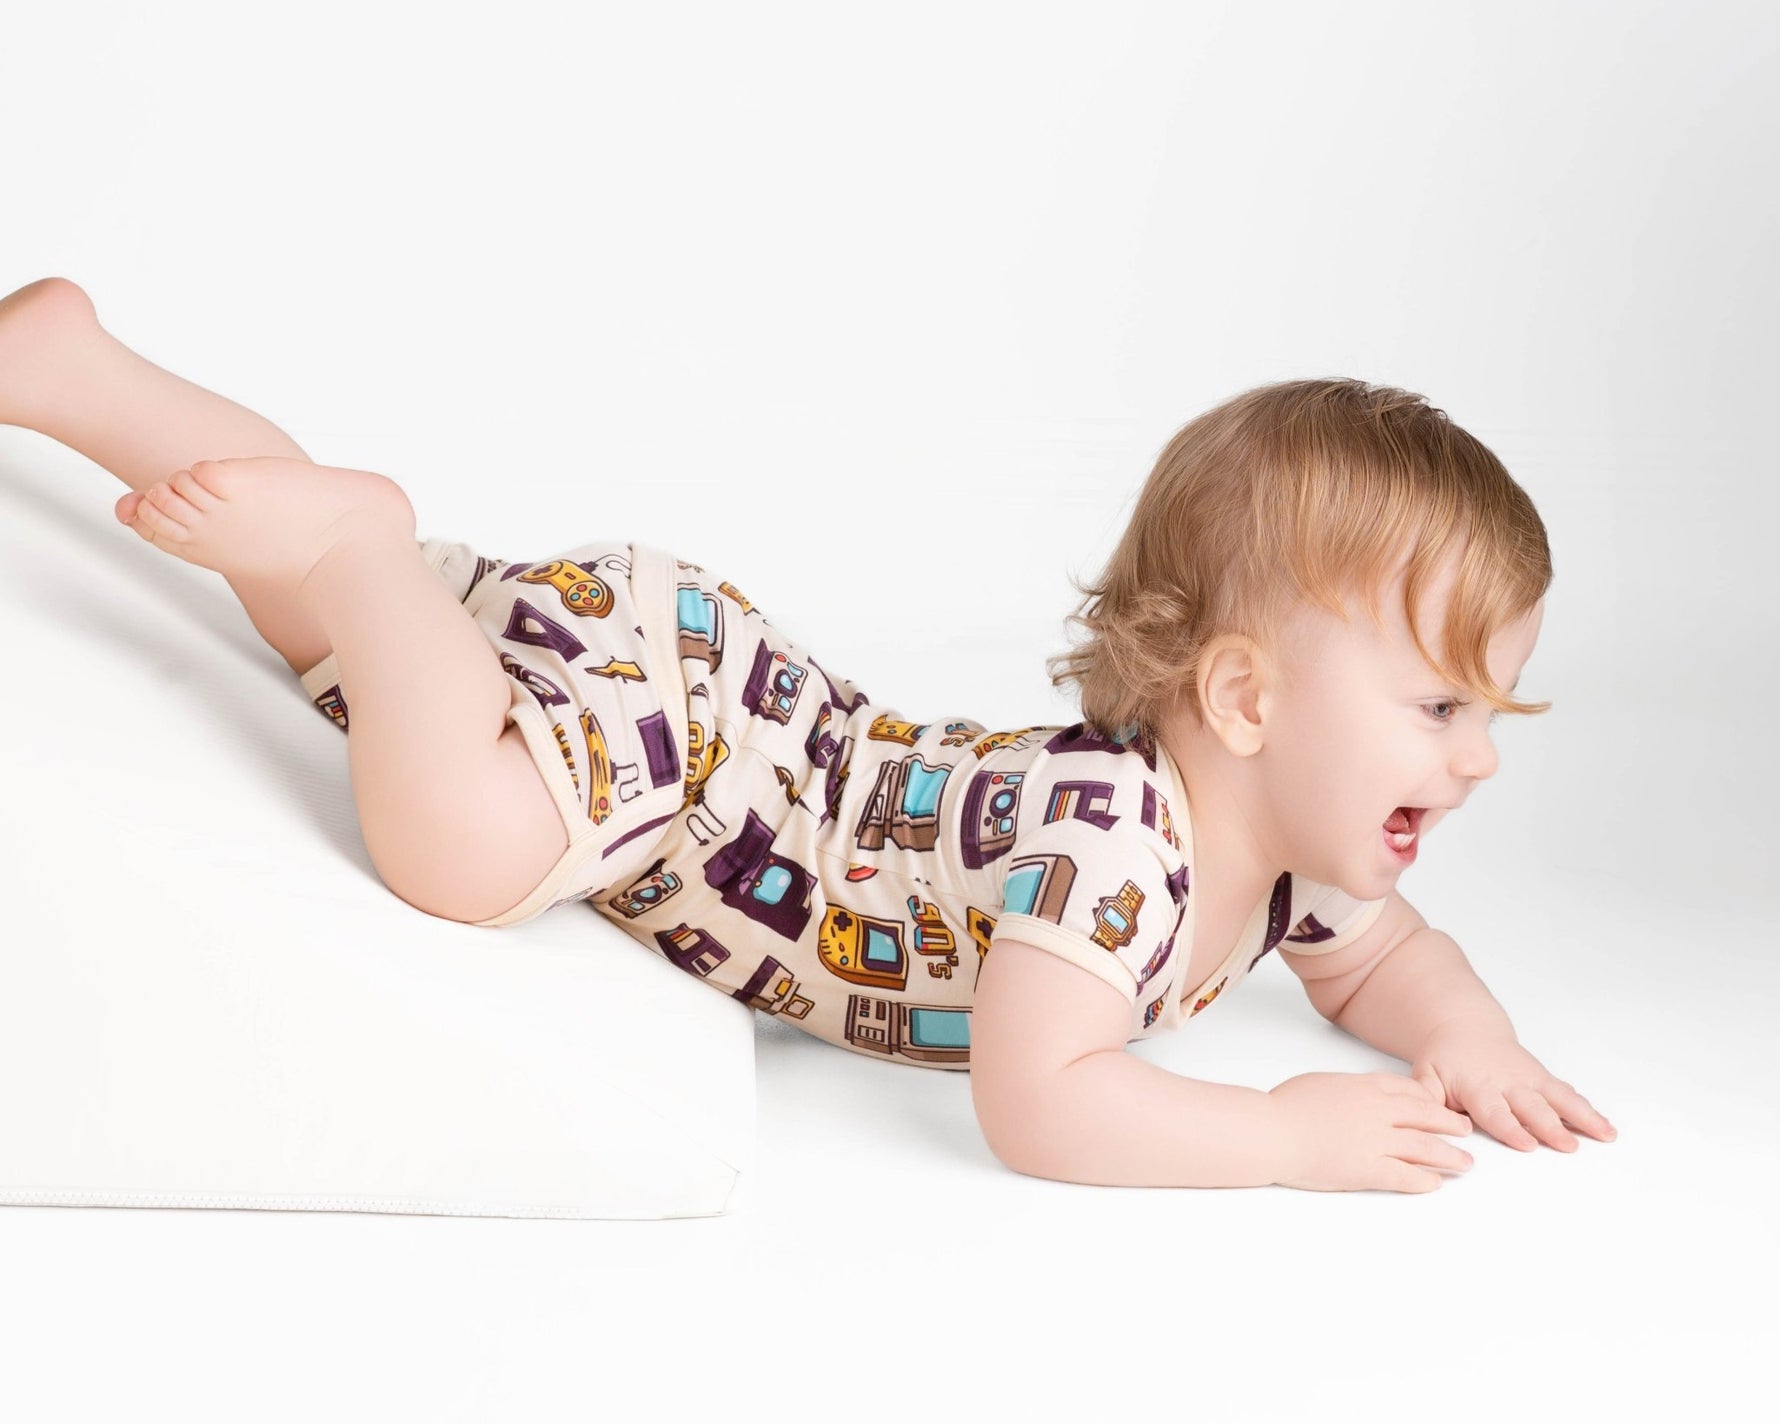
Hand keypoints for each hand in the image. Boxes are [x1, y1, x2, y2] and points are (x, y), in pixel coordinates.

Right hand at [1268, 1070, 1475, 1193]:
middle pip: (1426, 1116)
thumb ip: (1346, 1089)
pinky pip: (1404, 1176)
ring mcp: (1375, 1141)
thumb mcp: (1321, 1083)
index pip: (1408, 1091)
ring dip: (1449, 1156)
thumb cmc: (1286, 1106)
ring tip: (1465, 1163)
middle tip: (1466, 1131)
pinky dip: (1423, 1180)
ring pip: (1424, 1148)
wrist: (1273, 1131)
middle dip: (1450, 1124)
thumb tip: (1357, 1097)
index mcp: (1364, 1087)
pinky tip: (1434, 1183)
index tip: (1440, 1107)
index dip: (1430, 1100)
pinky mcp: (1368, 1170)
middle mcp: (1377, 1111)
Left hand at [1410, 1025, 1616, 1152]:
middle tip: (1568, 1145)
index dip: (1510, 1128)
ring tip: (1605, 1134)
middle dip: (1550, 1126)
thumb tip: (1425, 1119)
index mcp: (1477, 1086)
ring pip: (1559, 1099)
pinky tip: (1606, 1126)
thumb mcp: (1425, 1075)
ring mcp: (1529, 1080)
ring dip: (1582, 1117)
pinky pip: (1567, 1094)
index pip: (1495, 1111)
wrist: (1464, 1028)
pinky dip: (1586, 1109)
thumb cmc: (1444, 1060)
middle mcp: (1508, 1083)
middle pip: (1532, 1108)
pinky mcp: (1543, 1079)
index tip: (1527, 1143)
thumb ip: (1425, 1098)